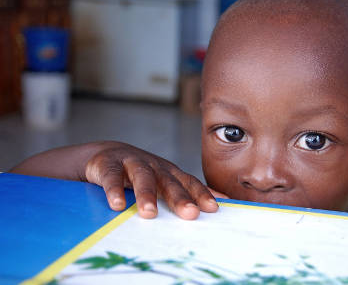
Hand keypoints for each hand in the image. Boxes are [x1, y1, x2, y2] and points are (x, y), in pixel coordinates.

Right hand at [84, 142, 226, 219]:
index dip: (202, 194)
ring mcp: (131, 162)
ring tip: (149, 213)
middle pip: (169, 182)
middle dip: (181, 198)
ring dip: (146, 195)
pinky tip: (117, 205)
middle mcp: (154, 166)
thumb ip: (187, 192)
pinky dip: (114, 190)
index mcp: (169, 173)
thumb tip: (221, 204)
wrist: (103, 156)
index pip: (189, 183)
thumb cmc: (141, 175)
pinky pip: (111, 177)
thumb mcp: (163, 183)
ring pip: (142, 177)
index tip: (213, 209)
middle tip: (190, 214)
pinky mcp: (107, 164)